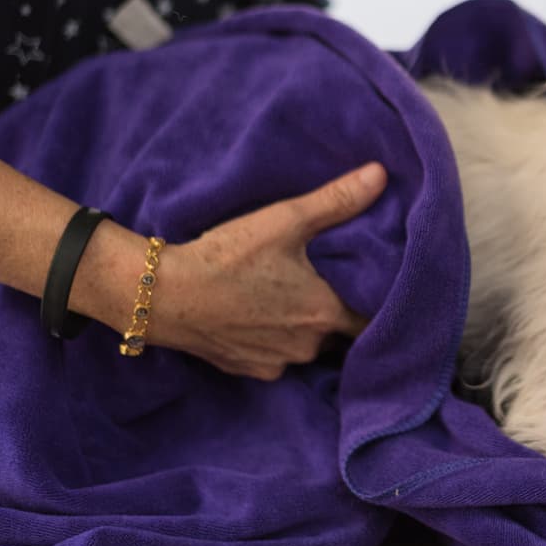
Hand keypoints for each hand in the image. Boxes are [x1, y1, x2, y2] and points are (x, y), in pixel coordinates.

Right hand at [148, 163, 387, 379]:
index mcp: (326, 313)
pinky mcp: (248, 370)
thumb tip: (381, 174)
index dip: (375, 302)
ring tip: (295, 299)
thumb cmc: (227, 257)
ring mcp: (277, 363)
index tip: (374, 285)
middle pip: (341, 335)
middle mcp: (308, 347)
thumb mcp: (285, 220)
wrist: (163, 294)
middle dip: (339, 314)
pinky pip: (277, 358)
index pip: (372, 317)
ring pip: (308, 347)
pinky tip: (263, 316)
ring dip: (306, 329)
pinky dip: (276, 341)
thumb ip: (337, 200)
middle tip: (332, 286)